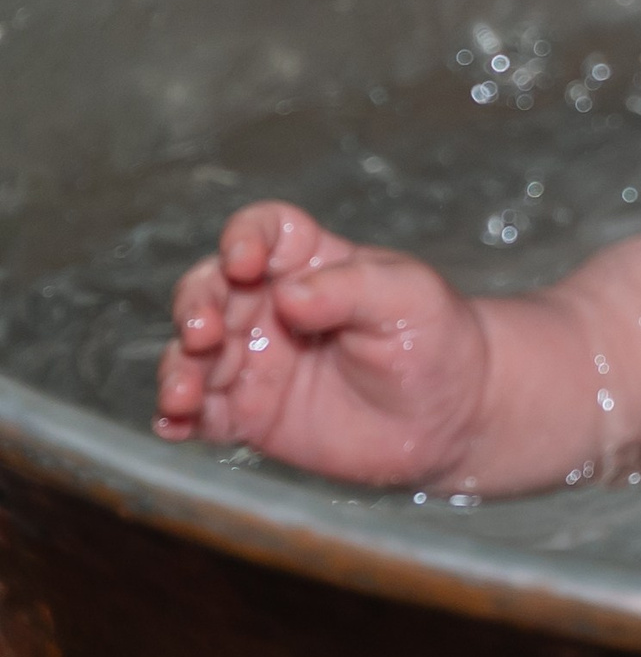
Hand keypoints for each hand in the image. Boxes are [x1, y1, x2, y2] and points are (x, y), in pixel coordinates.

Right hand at [156, 201, 489, 487]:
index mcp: (309, 263)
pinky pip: (200, 413)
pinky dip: (177, 417)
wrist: (450, 414)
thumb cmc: (435, 338)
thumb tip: (288, 293)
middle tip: (205, 332)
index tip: (244, 262)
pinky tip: (173, 425)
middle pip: (210, 290)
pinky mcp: (249, 412)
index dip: (243, 238)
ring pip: (192, 354)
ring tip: (184, 393)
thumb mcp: (407, 297)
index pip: (262, 232)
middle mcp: (271, 306)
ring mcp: (255, 360)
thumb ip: (350, 288)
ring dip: (177, 368)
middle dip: (195, 306)